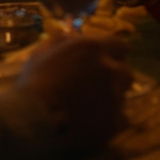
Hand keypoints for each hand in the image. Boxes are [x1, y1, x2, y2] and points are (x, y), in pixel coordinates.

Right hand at [18, 35, 131, 153]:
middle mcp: (110, 69)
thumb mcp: (44, 51)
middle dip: (114, 77)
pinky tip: (92, 122)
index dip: (112, 53)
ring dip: (112, 97)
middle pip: (126, 72)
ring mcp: (115, 97)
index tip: (103, 60)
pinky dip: (109, 120)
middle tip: (96, 84)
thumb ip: (66, 42)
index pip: (120, 45)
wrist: (33, 120)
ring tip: (91, 105)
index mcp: (93, 48)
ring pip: (123, 95)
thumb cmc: (34, 81)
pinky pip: (120, 119)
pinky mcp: (115, 122)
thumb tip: (76, 38)